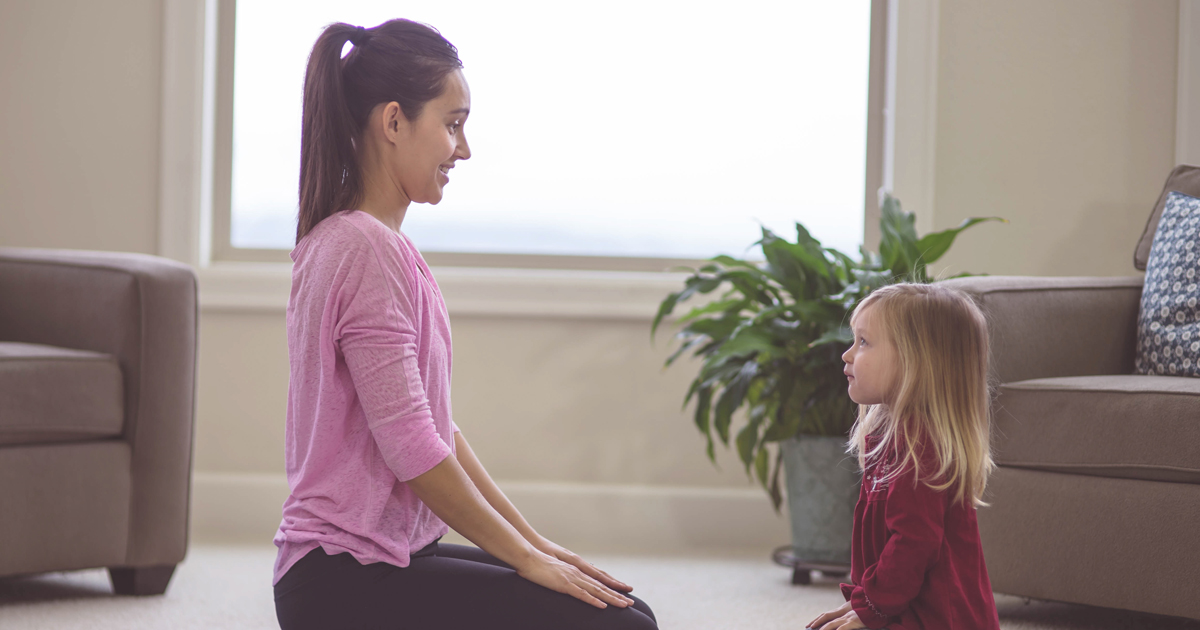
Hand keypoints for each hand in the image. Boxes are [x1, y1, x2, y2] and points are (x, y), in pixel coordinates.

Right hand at [515, 548, 635, 608]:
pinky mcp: (564, 584)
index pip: (598, 579)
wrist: (527, 555)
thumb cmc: (537, 561)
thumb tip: (570, 579)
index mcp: (576, 568)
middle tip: (631, 603)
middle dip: (617, 594)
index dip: (611, 586)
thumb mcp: (554, 567)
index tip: (623, 591)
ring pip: (596, 591)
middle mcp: (578, 572)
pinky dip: (593, 601)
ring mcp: (572, 577)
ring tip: (624, 605)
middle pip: (602, 585)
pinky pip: (582, 594)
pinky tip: (603, 606)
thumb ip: (564, 572)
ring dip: (611, 599)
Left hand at [807, 600, 866, 629]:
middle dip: (816, 622)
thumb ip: (849, 620)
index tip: (811, 624)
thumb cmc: (869, 612)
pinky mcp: (854, 621)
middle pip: (826, 617)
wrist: (878, 605)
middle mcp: (844, 613)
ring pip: (832, 623)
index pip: (827, 614)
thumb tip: (841, 625)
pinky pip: (843, 627)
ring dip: (824, 628)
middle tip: (808, 627)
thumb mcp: (857, 614)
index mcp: (844, 611)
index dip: (818, 618)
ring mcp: (848, 617)